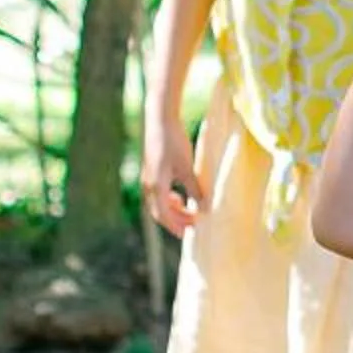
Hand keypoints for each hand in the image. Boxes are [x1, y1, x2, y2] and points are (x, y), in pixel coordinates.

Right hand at [141, 112, 204, 235]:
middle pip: (159, 212)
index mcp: (155, 186)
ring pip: (158, 202)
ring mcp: (148, 177)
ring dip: (172, 210)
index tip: (190, 233)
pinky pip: (158, 192)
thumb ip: (195, 189)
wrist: (160, 118)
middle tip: (192, 226)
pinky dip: (169, 199)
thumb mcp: (187, 167)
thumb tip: (205, 209)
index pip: (164, 215)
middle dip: (175, 221)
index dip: (176, 226)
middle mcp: (148, 184)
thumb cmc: (174, 142)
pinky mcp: (151, 169)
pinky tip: (180, 196)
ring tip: (189, 212)